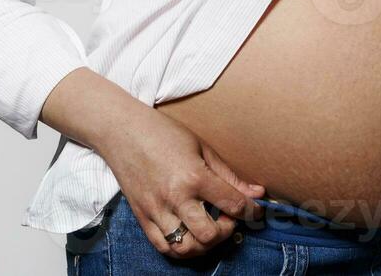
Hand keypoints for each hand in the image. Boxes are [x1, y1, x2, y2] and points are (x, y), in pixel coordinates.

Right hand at [97, 108, 265, 259]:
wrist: (123, 132)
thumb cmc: (164, 134)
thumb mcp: (202, 148)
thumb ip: (229, 175)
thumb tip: (257, 193)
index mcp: (194, 177)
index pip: (231, 204)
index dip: (250, 211)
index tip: (256, 211)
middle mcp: (175, 198)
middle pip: (209, 234)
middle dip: (227, 230)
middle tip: (229, 217)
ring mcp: (156, 211)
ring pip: (186, 247)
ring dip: (205, 244)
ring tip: (210, 228)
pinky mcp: (142, 217)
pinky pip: (163, 247)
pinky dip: (181, 248)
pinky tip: (190, 235)